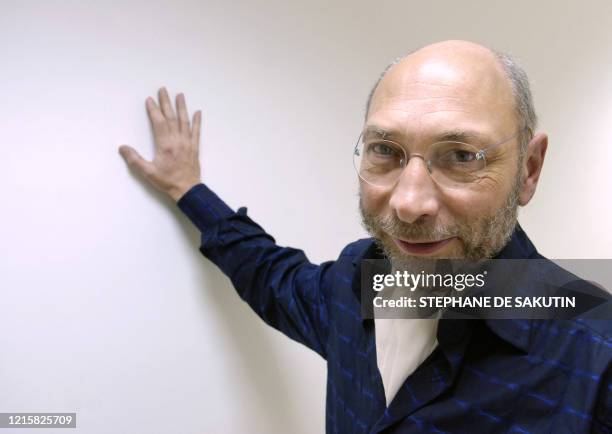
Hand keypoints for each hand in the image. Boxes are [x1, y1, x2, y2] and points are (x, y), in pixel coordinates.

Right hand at [119, 87, 201, 201]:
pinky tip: (198, 112)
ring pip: (184, 121)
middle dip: (166, 103)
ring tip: (180, 95)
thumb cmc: (167, 181)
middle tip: (163, 90)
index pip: (159, 123)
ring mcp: (187, 143)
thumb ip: (134, 159)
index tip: (150, 100)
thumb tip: (122, 147)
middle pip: (171, 118)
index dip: (154, 110)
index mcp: (165, 145)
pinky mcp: (195, 148)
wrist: (187, 190)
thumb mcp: (147, 172)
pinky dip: (197, 122)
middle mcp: (177, 141)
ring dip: (182, 107)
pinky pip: (197, 132)